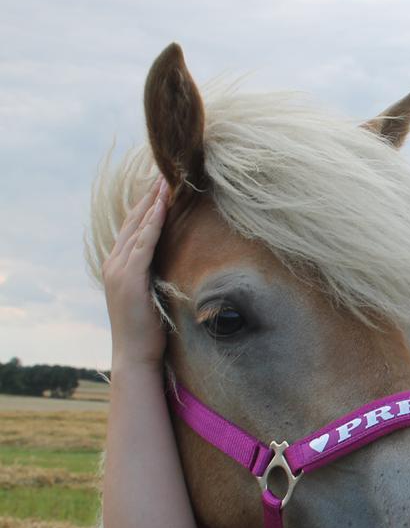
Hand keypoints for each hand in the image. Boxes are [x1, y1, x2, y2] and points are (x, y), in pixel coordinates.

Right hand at [102, 178, 169, 369]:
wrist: (136, 355)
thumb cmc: (149, 330)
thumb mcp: (152, 296)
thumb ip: (157, 277)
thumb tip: (177, 266)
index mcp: (119, 267)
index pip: (133, 229)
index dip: (145, 206)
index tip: (159, 186)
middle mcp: (114, 264)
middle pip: (132, 222)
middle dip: (148, 197)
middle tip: (163, 173)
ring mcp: (119, 270)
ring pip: (137, 228)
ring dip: (151, 203)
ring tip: (164, 181)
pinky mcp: (129, 278)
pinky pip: (143, 243)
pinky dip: (152, 223)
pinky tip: (162, 206)